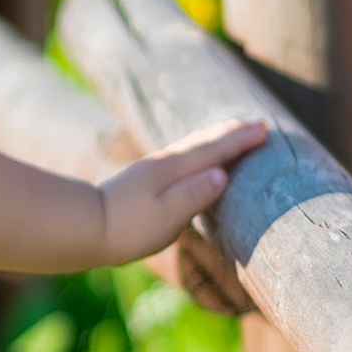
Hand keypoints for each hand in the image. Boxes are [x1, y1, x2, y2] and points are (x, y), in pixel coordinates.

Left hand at [96, 118, 266, 266]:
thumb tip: (223, 174)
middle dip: (232, 133)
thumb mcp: (166, 217)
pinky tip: (194, 157)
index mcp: (175, 170)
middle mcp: (165, 162)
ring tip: (230, 131)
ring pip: (192, 146)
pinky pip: (181, 156)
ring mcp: (153, 168)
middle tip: (256, 124)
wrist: (86, 226)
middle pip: (205, 141)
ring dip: (214, 138)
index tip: (265, 129)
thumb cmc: (128, 228)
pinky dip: (197, 149)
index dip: (241, 141)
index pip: (215, 151)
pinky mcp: (145, 178)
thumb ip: (194, 195)